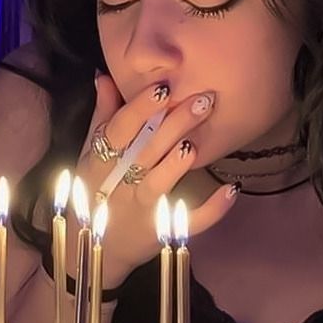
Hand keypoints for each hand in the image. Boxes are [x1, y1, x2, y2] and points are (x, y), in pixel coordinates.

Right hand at [74, 73, 238, 288]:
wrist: (95, 247)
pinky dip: (211, 209)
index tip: (164, 86)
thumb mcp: (90, 152)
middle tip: (204, 99)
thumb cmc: (95, 189)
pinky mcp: (162, 231)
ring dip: (178, 164)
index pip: (121, 129)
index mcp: (103, 159)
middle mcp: (120, 183)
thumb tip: (105, 75)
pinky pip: (189, 222)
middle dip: (174, 125)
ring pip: (160, 184)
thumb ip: (103, 114)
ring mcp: (142, 209)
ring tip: (198, 142)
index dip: (140, 108)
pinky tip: (232, 189)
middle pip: (147, 151)